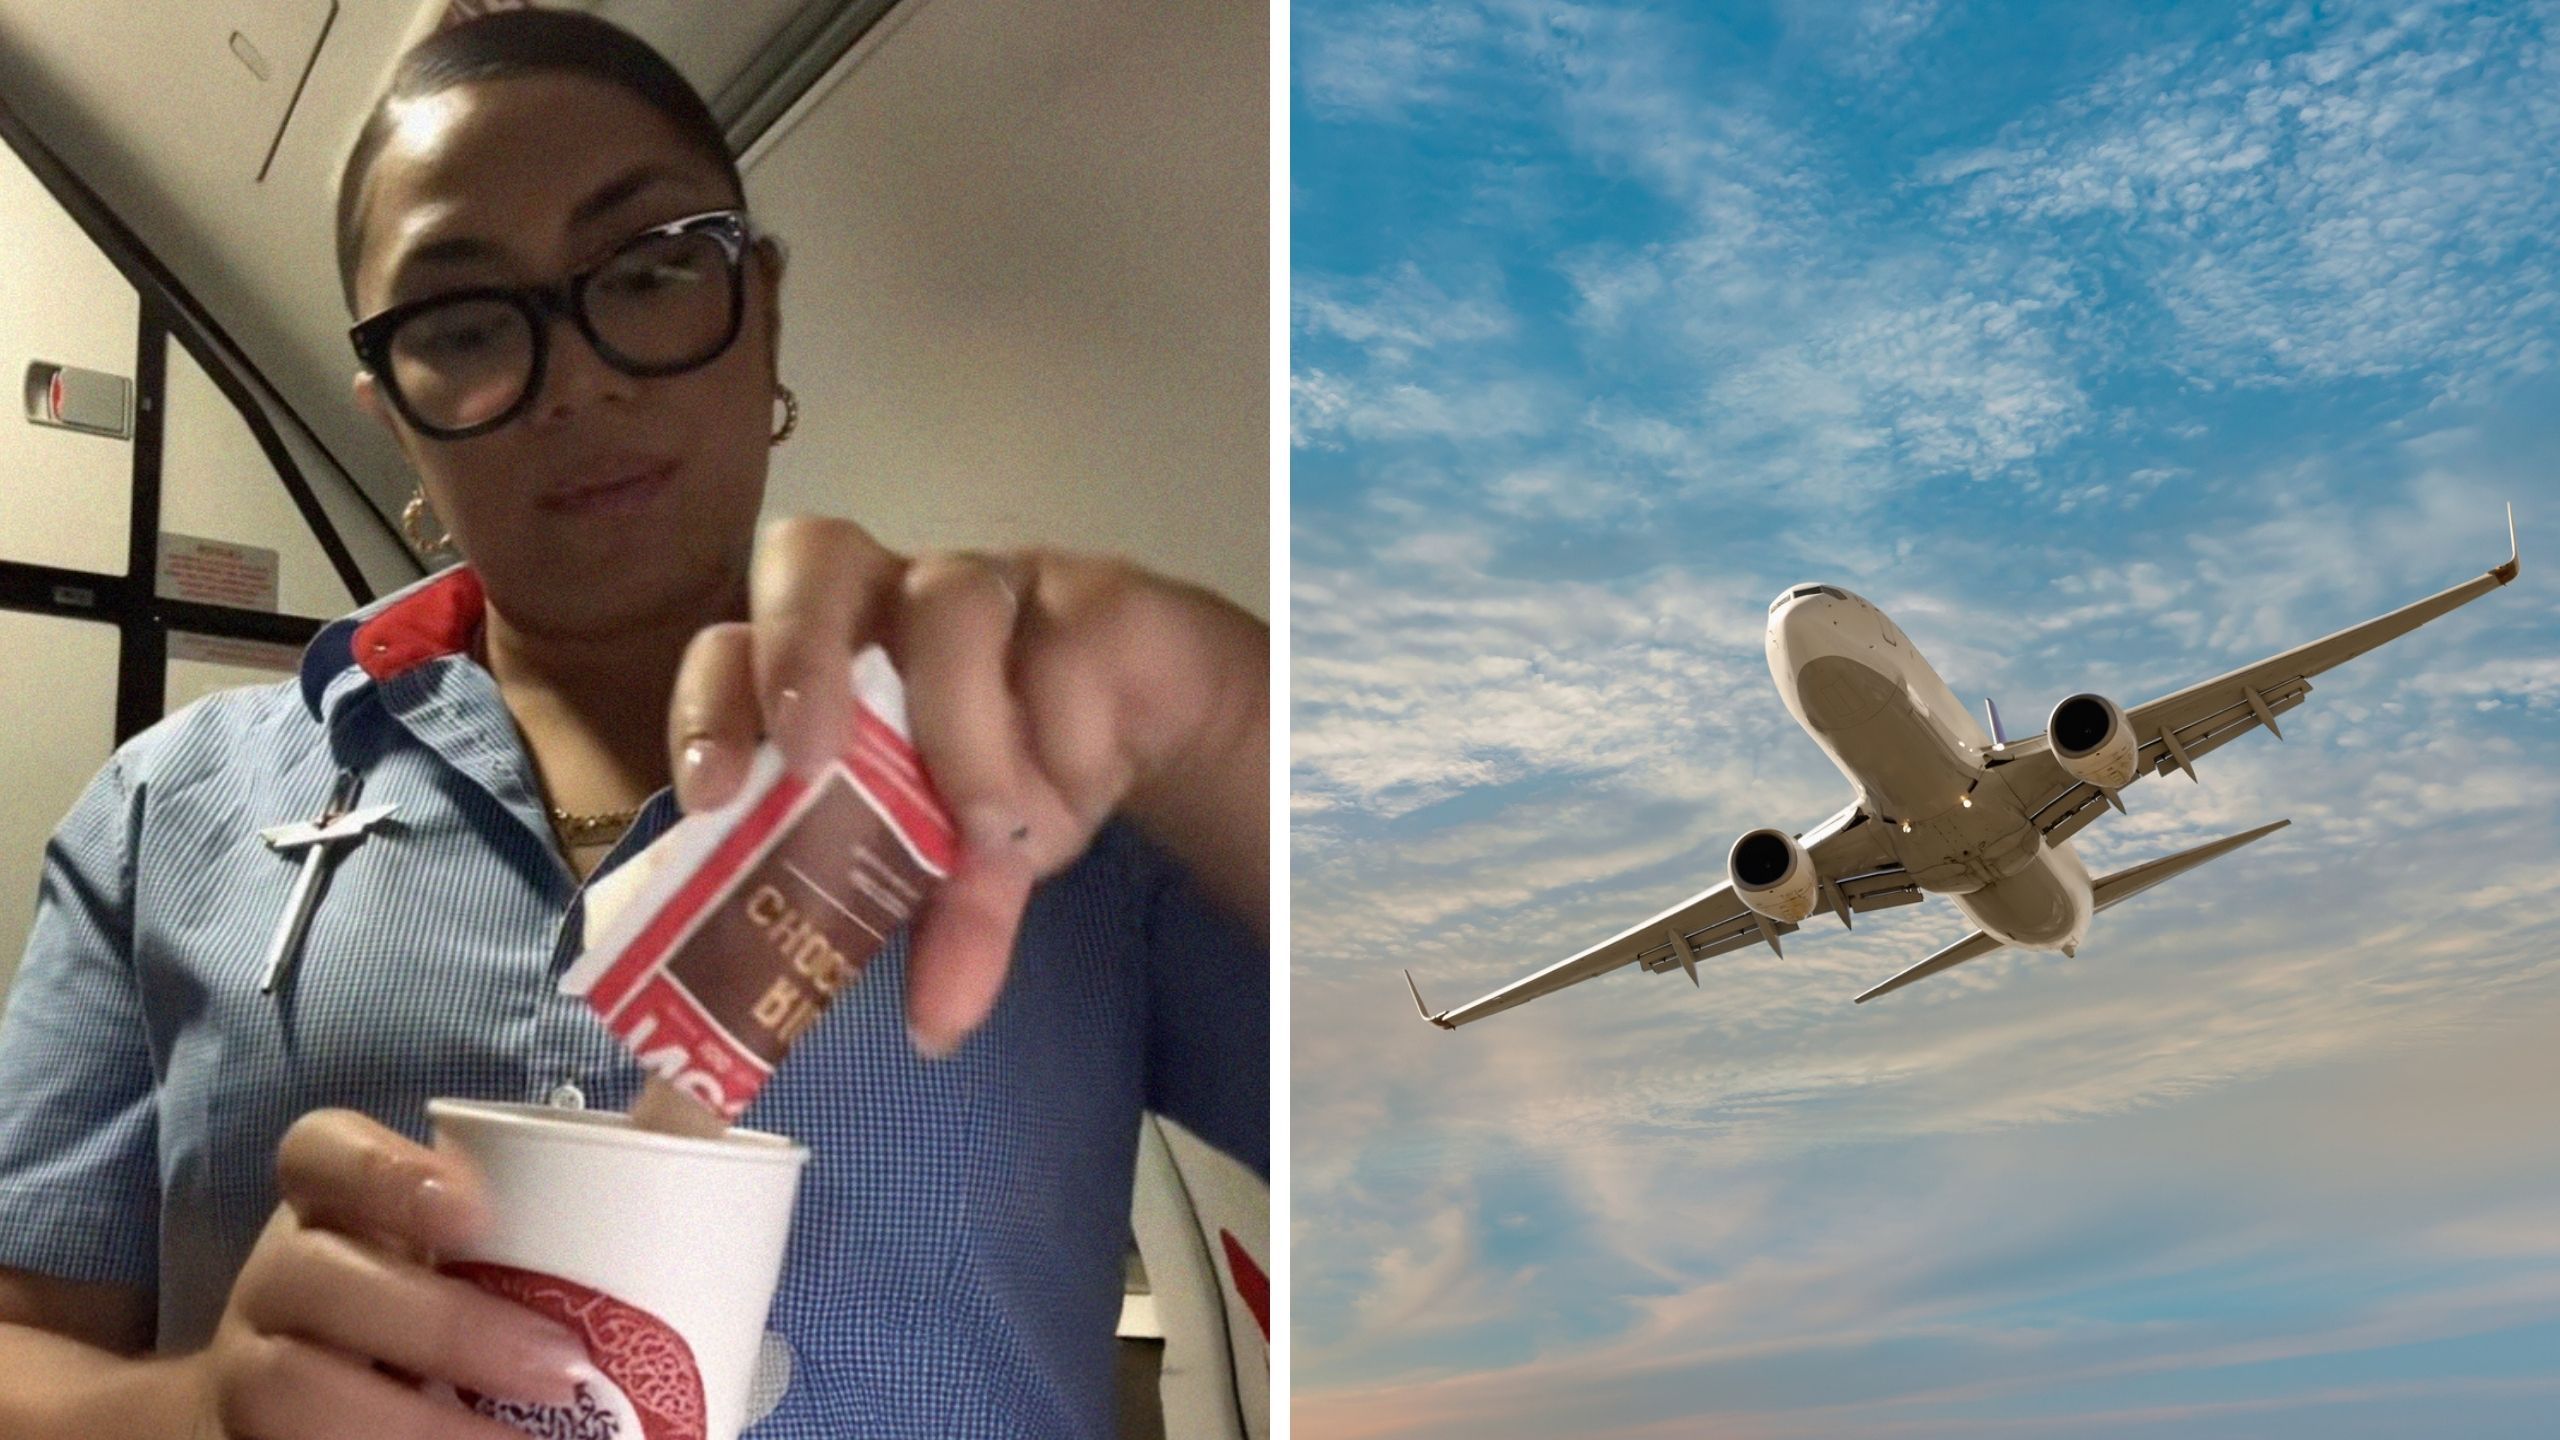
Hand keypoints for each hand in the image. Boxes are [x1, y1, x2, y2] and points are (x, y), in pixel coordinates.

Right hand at [187, 1110, 587, 1438]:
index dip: (385, 1173)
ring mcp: (252, 1367)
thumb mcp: (470, 1240)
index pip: (320, 1152)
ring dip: (418, 1424)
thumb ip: (559, 1190)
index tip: (477, 1208)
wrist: (309, 1405)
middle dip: (444, 1326)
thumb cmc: (432, 1295)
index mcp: (329, 1204)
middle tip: (564, 1365)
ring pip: (292, 1390)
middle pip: (314, 1279)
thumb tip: (693, 1100)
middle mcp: (278, 1278)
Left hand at [668, 516, 1266, 1056]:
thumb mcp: (970, 872)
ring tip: (986, 823)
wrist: (1147, 719)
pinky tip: (1081, 770)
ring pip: (947, 598)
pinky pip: (1061, 637)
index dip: (710, 705)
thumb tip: (935, 1031)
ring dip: (959, 723)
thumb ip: (943, 931)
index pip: (732, 650)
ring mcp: (983, 582)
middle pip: (810, 553)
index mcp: (827, 662)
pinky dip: (1062, 724)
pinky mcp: (1079, 587)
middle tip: (816, 753)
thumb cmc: (1015, 775)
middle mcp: (889, 600)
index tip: (713, 791)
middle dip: (800, 648)